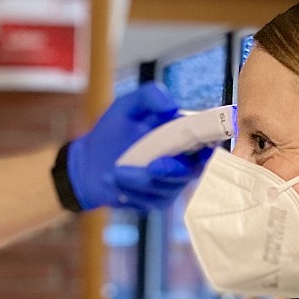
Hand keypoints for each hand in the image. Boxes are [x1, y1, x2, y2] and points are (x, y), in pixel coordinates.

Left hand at [66, 83, 209, 210]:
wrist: (88, 162)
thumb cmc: (112, 131)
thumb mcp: (126, 106)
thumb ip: (148, 96)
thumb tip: (172, 105)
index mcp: (182, 136)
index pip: (208, 142)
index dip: (210, 145)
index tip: (202, 148)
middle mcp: (182, 161)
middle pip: (191, 170)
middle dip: (172, 170)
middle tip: (152, 166)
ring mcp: (171, 184)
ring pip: (165, 187)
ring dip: (139, 180)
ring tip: (114, 172)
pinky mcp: (156, 202)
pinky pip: (149, 200)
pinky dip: (129, 191)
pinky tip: (113, 181)